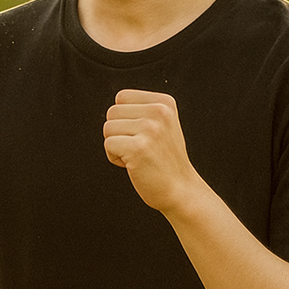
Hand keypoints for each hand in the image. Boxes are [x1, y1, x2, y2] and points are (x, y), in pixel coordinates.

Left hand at [103, 89, 203, 213]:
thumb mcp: (161, 124)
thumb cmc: (165, 159)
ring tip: (138, 156)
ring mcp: (150, 129)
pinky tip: (134, 165)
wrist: (181, 190)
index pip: (122, 97)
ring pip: (107, 128)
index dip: (124, 118)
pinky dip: (114, 158)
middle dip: (118, 132)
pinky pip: (108, 145)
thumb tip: (113, 107)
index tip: (143, 135)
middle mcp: (159, 112)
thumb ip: (141, 110)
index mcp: (164, 102)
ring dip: (116, 145)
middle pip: (112, 112)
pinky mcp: (138, 147)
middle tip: (140, 148)